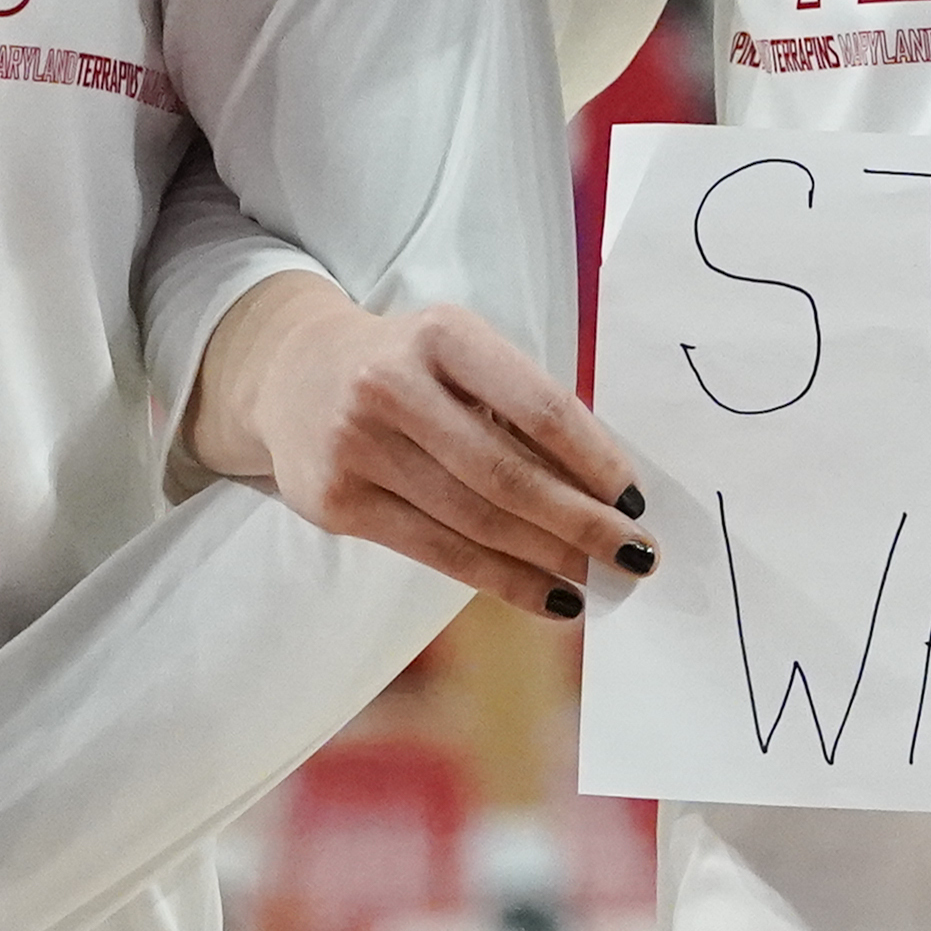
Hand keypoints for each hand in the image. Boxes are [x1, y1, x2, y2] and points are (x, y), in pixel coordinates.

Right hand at [183, 273, 649, 621]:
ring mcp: (357, 446)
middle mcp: (392, 386)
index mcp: (443, 335)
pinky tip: (547, 595)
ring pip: (474, 521)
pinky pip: (436, 552)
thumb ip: (521, 406)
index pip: (539, 406)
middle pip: (507, 473)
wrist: (292, 374)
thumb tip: (606, 491)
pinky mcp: (337, 501)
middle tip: (636, 554)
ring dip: (547, 559)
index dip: (595, 459)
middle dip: (582, 523)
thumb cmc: (410, 367)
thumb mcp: (461, 355)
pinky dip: (502, 580)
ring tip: (596, 579)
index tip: (638, 500)